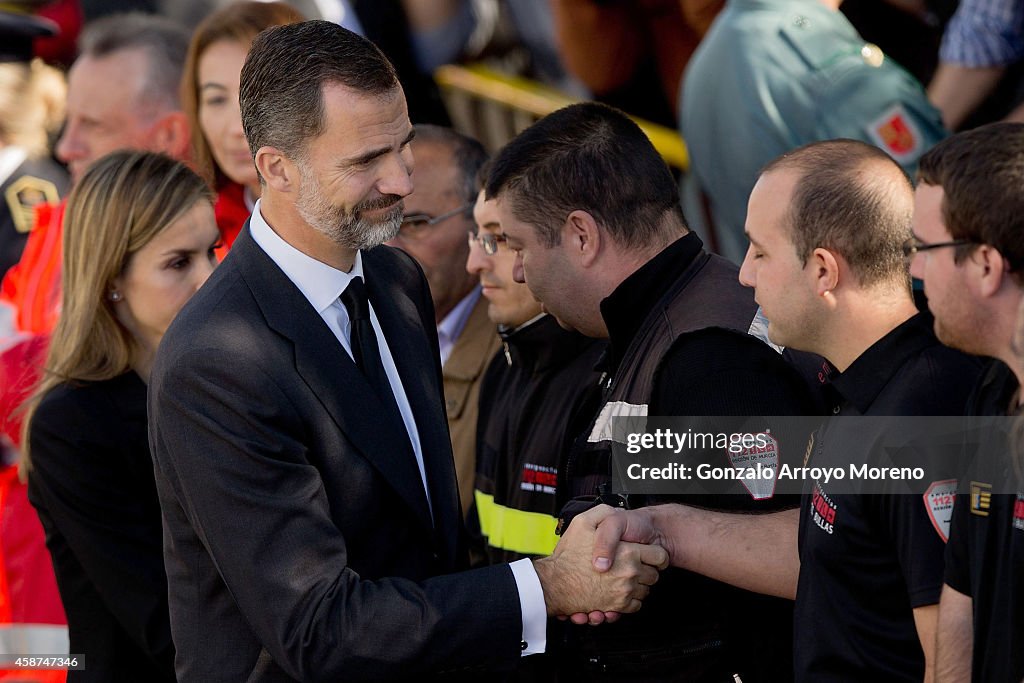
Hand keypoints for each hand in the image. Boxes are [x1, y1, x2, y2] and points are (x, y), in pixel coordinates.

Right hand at [570, 505, 665, 624]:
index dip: (656, 555)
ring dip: (638, 585)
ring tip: (625, 578)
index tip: (650, 555)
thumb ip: (604, 512)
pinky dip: (630, 600)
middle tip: (634, 566)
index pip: (660, 556)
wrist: (554, 583)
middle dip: (646, 571)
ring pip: (645, 590)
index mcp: (628, 552)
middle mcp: (630, 572)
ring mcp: (625, 591)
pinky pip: (635, 605)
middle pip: (654, 575)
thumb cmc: (568, 556)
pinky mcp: (618, 606)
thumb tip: (617, 511)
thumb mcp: (583, 522)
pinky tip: (620, 591)